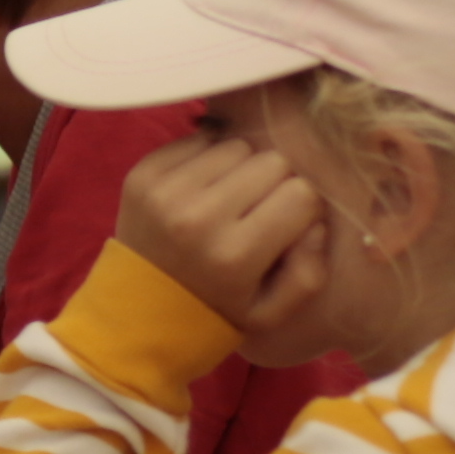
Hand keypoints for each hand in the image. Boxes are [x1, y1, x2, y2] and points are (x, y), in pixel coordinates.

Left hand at [117, 131, 334, 350]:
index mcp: (234, 255)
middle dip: (275, 183)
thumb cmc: (215, 309)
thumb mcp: (269, 313)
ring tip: (227, 201)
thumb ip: (308, 273)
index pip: (302, 194)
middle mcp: (198, 218)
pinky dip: (207, 160)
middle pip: (273, 161)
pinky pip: (199, 140)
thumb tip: (317, 221)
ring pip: (237, 146)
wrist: (137, 308)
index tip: (287, 224)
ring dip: (240, 169)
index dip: (303, 207)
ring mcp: (165, 192)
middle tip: (256, 212)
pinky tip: (200, 191)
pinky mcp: (142, 174)